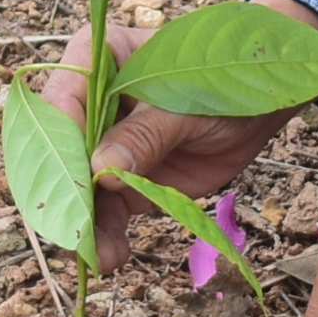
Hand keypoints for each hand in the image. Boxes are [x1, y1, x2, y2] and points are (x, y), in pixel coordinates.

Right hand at [36, 7, 301, 269]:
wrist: (259, 107)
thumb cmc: (223, 81)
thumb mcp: (186, 104)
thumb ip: (145, 133)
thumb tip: (99, 171)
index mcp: (97, 59)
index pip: (62, 99)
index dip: (58, 139)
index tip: (70, 177)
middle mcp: (90, 104)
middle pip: (61, 149)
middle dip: (65, 192)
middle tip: (75, 230)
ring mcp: (104, 145)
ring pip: (80, 187)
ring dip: (86, 224)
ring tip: (99, 256)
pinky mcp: (123, 180)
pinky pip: (106, 209)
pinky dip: (107, 234)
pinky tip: (112, 256)